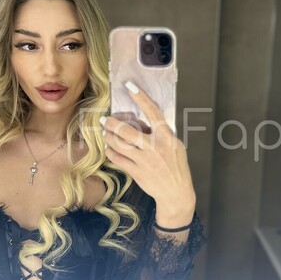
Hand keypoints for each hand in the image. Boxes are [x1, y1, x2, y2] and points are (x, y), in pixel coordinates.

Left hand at [100, 82, 195, 219]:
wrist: (176, 193)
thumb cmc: (176, 167)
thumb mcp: (175, 146)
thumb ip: (160, 134)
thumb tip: (142, 122)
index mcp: (167, 137)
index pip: (153, 112)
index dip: (141, 98)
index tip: (129, 86)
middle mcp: (155, 147)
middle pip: (127, 130)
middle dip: (112, 123)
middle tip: (104, 120)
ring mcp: (144, 160)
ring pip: (119, 144)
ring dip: (109, 137)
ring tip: (106, 134)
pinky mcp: (136, 172)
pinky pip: (117, 159)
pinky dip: (111, 152)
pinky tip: (110, 149)